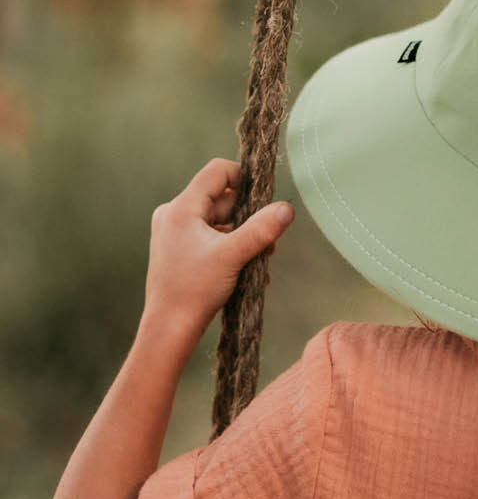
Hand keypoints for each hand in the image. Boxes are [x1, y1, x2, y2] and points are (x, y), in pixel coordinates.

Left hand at [143, 158, 293, 335]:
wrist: (169, 327)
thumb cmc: (194, 289)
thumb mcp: (233, 256)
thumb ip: (261, 229)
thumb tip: (287, 208)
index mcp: (182, 208)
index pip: (218, 171)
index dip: (244, 178)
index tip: (263, 200)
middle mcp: (175, 214)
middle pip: (222, 198)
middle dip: (248, 216)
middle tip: (266, 241)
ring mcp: (176, 232)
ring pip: (220, 220)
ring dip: (243, 235)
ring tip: (258, 259)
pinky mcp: (180, 248)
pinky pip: (212, 236)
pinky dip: (231, 246)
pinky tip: (245, 268)